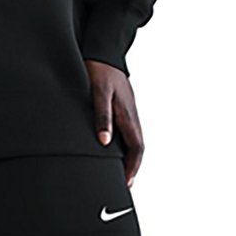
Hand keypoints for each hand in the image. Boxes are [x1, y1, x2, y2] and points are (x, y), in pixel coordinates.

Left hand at [84, 58, 143, 186]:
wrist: (104, 50)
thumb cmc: (99, 71)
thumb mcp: (98, 92)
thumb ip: (102, 116)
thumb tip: (103, 141)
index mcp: (128, 116)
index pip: (136, 149)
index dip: (132, 168)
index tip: (126, 183)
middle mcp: (131, 117)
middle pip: (137, 148)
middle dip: (132, 168)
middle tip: (124, 185)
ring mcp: (128, 112)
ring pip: (132, 141)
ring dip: (128, 158)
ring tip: (119, 174)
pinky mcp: (122, 108)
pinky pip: (126, 132)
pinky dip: (123, 146)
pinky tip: (112, 150)